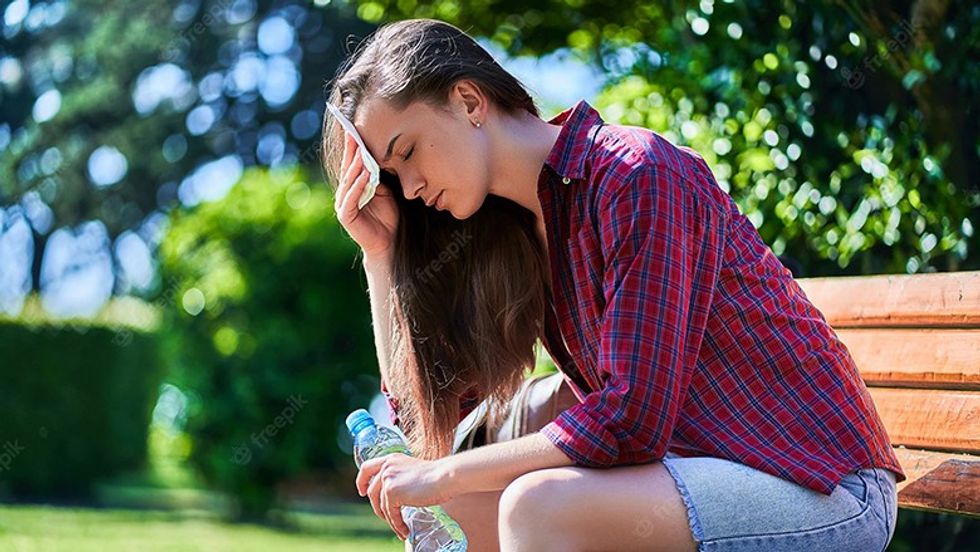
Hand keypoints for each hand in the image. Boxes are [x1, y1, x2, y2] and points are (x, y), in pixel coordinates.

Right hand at [334, 132, 398, 260]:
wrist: (388, 242)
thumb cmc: (388, 216)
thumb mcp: (385, 191)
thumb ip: (379, 176)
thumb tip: (378, 155)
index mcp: (354, 185)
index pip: (353, 162)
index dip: (353, 145)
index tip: (355, 126)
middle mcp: (345, 192)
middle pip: (348, 167)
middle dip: (351, 150)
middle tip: (353, 131)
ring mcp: (343, 203)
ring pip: (349, 180)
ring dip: (356, 165)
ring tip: (362, 151)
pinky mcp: (346, 215)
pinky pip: (352, 197)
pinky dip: (358, 185)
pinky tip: (365, 175)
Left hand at [355, 453, 455, 540]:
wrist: (445, 476)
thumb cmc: (437, 476)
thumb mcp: (413, 471)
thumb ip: (401, 477)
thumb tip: (395, 495)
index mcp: (391, 458)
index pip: (367, 467)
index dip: (361, 480)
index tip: (361, 491)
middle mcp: (386, 466)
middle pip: (372, 491)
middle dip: (377, 507)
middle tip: (386, 518)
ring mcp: (387, 478)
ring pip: (381, 506)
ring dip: (391, 520)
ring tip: (401, 529)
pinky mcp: (391, 492)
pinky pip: (390, 514)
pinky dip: (397, 524)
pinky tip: (405, 530)